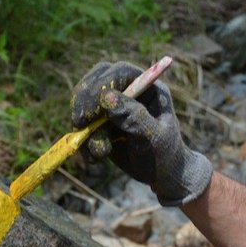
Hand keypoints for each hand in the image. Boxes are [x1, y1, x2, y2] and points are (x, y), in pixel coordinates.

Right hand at [70, 60, 212, 205]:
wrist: (162, 175)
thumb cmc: (165, 153)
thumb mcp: (153, 137)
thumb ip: (132, 117)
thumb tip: (106, 97)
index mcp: (147, 86)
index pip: (119, 72)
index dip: (102, 85)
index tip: (92, 110)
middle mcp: (128, 91)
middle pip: (96, 81)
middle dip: (84, 102)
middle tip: (80, 124)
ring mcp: (112, 106)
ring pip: (84, 106)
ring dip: (86, 131)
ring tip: (101, 154)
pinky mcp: (101, 123)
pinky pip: (82, 127)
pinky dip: (83, 143)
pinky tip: (94, 159)